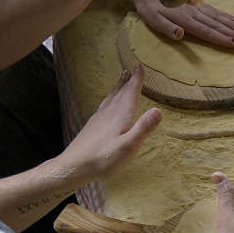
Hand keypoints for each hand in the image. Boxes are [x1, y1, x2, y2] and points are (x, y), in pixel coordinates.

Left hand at [55, 66, 160, 184]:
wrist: (74, 166)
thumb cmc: (104, 159)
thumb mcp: (129, 146)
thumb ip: (143, 128)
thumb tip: (159, 110)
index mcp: (121, 115)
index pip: (130, 93)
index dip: (136, 80)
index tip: (139, 66)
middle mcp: (109, 113)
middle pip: (120, 93)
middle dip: (127, 81)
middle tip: (132, 70)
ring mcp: (99, 118)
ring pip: (110, 98)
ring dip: (117, 88)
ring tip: (121, 80)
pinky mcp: (92, 126)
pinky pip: (103, 106)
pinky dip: (109, 99)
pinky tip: (107, 104)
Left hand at [130, 0, 233, 46]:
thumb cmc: (144, 0)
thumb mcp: (149, 16)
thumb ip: (165, 27)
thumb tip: (180, 34)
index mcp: (184, 18)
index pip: (206, 30)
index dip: (221, 37)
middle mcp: (193, 11)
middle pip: (215, 24)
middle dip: (231, 32)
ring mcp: (195, 5)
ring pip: (216, 16)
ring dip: (231, 24)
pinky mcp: (195, 0)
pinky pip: (213, 8)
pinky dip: (224, 14)